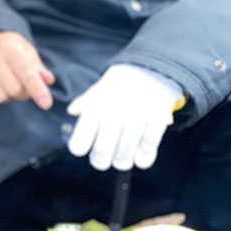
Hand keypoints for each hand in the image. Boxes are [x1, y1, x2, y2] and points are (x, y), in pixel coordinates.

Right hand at [0, 31, 55, 109]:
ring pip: (1, 98)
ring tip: (5, 84)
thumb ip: (38, 66)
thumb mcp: (25, 49)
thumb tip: (48, 81)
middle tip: (20, 83)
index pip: (26, 72)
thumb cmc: (5, 46)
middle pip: (15, 89)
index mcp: (9, 47)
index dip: (37, 89)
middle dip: (23, 92)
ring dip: (8, 96)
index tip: (46, 104)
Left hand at [67, 64, 184, 170]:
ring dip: (122, 161)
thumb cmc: (120, 84)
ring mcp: (137, 118)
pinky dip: (144, 156)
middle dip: (100, 161)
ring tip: (121, 161)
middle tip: (101, 161)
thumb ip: (84, 103)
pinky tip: (139, 158)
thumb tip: (72, 111)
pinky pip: (148, 147)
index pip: (80, 141)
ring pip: (124, 154)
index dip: (79, 148)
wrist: (152, 69)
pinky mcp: (157, 120)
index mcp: (96, 108)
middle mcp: (114, 114)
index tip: (81, 149)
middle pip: (102, 152)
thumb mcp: (98, 90)